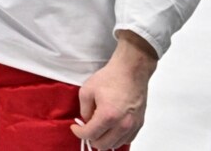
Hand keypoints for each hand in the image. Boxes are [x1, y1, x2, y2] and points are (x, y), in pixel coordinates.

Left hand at [70, 31, 156, 149]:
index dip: (79, 132)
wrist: (131, 72)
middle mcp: (123, 124)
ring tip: (98, 130)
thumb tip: (87, 122)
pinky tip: (111, 130)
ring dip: (104, 140)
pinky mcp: (140, 123)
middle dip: (91, 139)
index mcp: (108, 116)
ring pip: (116, 144)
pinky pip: (127, 139)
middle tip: (85, 130)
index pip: (90, 134)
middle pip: (103, 144)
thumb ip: (85, 110)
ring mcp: (133, 125)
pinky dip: (117, 139)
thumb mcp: (87, 91)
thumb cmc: (109, 78)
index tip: (75, 127)